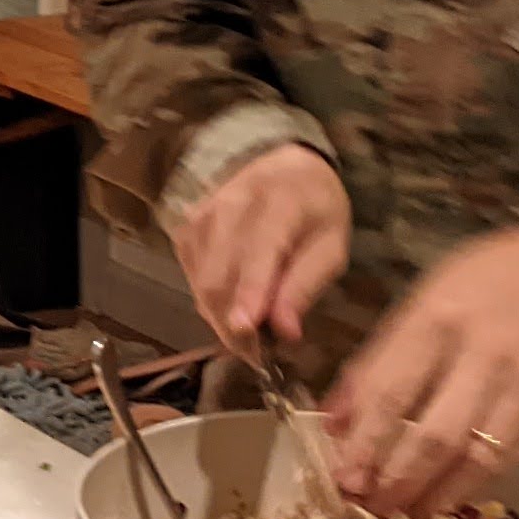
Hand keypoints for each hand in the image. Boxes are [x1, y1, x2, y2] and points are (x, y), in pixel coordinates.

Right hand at [172, 144, 349, 349]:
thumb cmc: (315, 209)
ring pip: (199, 283)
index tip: (245, 331)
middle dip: (231, 324)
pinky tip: (233, 298)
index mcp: (280, 202)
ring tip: (250, 324)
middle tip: (257, 353)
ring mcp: (202, 215)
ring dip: (221, 315)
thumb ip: (306, 286)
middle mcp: (232, 204)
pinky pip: (191, 277)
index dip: (249, 293)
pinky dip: (210, 298)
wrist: (283, 166)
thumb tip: (284, 332)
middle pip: (217, 276)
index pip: (258, 251)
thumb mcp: (331, 246)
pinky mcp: (186, 228)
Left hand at [326, 228, 518, 517]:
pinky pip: (508, 457)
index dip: (364, 445)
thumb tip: (334, 422)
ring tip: (405, 513)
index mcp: (435, 320)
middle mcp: (481, 353)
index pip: (391, 395)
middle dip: (396, 480)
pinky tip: (447, 498)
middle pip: (433, 435)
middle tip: (370, 508)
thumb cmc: (470, 287)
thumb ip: (373, 364)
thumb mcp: (412, 306)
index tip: (344, 480)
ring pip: (474, 455)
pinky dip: (473, 484)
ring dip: (435, 492)